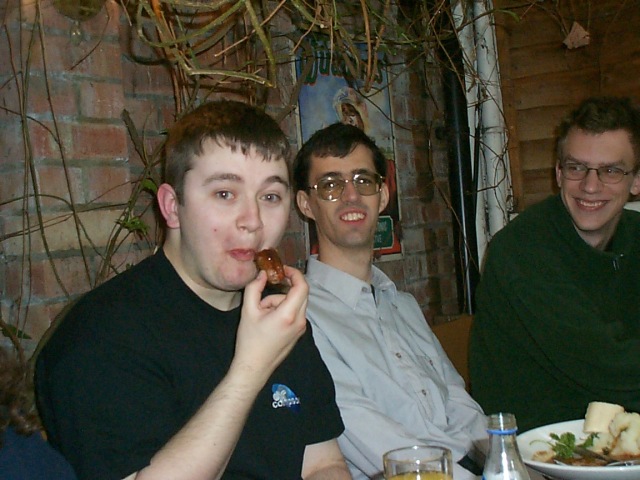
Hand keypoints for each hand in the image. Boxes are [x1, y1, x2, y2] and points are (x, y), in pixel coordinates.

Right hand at [232, 265, 307, 383]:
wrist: (254, 367)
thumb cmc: (250, 340)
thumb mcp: (248, 311)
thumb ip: (255, 288)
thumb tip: (262, 274)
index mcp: (288, 315)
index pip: (302, 286)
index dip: (295, 274)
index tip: (282, 270)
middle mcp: (300, 321)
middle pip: (300, 294)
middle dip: (284, 288)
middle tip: (268, 288)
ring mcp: (301, 328)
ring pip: (297, 303)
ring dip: (282, 301)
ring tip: (263, 312)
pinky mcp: (299, 333)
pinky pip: (295, 313)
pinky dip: (285, 310)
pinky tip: (269, 319)